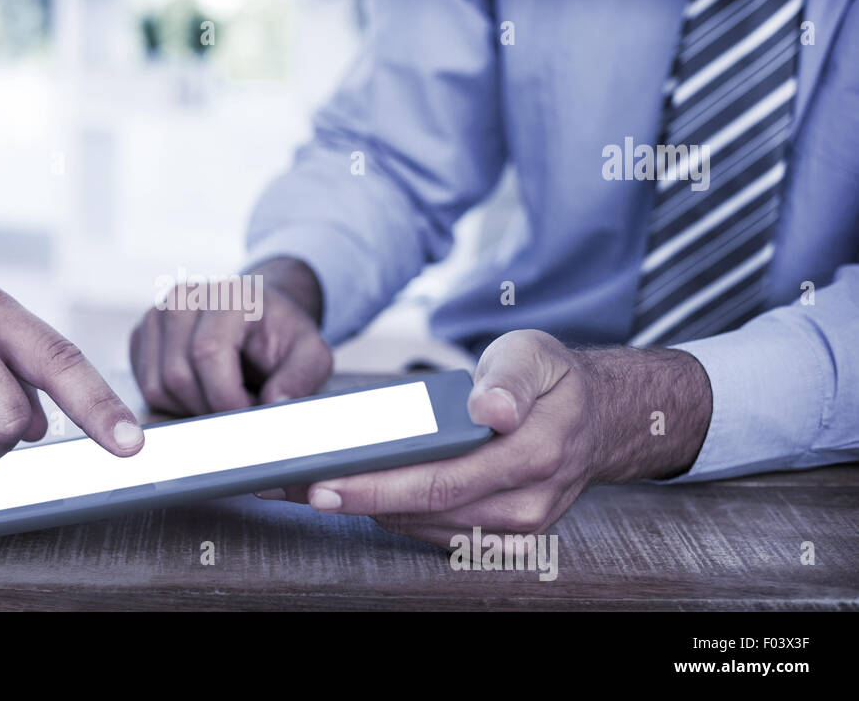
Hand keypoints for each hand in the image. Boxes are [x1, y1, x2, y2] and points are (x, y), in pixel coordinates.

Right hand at [129, 257, 332, 415]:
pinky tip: (202, 391)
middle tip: (242, 406)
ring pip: (157, 387)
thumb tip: (274, 404)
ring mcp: (156, 315)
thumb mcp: (311, 354)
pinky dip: (175, 402)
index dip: (225, 398)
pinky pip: (146, 388)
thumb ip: (300, 378)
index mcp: (227, 295)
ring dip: (193, 408)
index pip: (208, 353)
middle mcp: (183, 297)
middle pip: (178, 375)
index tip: (248, 415)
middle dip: (211, 407)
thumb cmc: (282, 335)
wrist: (259, 316)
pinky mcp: (140, 336)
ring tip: (225, 396)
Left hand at [255, 330, 712, 545]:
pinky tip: (359, 498)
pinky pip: (441, 535)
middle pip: (426, 511)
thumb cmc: (553, 381)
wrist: (598, 418)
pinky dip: (397, 517)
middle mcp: (529, 501)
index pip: (442, 480)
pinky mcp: (507, 537)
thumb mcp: (535, 354)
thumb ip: (511, 377)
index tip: (324, 483)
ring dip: (368, 511)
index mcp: (536, 452)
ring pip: (427, 527)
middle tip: (294, 488)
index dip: (377, 486)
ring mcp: (519, 526)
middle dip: (355, 500)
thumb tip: (492, 408)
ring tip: (310, 491)